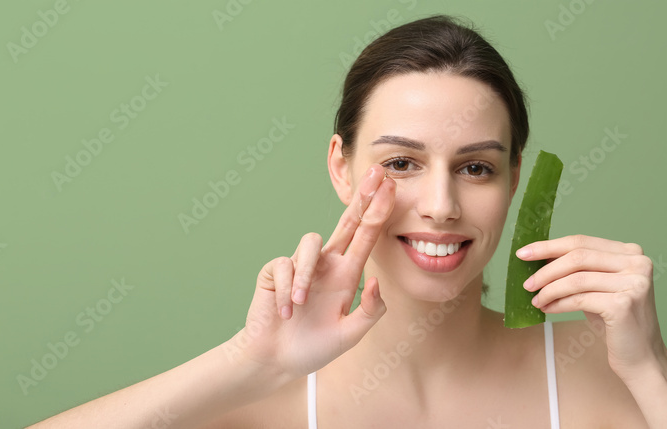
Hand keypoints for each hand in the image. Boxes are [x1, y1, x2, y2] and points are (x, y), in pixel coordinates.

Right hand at [232, 164, 395, 378]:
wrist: (276, 360)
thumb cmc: (313, 347)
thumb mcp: (350, 335)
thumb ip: (370, 312)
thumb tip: (376, 282)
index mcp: (346, 276)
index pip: (366, 237)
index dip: (378, 213)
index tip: (391, 188)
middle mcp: (325, 265)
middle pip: (345, 222)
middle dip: (362, 198)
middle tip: (377, 174)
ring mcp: (300, 265)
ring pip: (311, 242)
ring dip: (308, 275)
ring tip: (303, 305)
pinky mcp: (276, 271)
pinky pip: (285, 267)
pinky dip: (288, 293)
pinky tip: (285, 312)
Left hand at [519, 234, 666, 378]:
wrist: (639, 354)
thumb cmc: (614, 319)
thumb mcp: (596, 286)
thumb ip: (577, 269)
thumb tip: (539, 255)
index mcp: (630, 252)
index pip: (581, 242)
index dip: (548, 246)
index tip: (523, 253)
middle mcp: (637, 263)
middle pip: (577, 257)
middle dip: (545, 270)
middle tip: (527, 284)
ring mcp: (633, 283)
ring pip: (576, 279)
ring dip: (549, 290)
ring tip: (536, 300)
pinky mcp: (624, 304)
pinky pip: (579, 299)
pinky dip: (558, 304)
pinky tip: (548, 309)